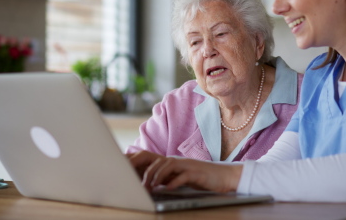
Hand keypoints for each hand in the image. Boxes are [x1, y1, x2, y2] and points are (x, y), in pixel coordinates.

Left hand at [127, 150, 242, 192]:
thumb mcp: (179, 177)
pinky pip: (183, 176)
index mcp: (170, 161)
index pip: (148, 157)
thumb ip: (164, 177)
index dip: (134, 160)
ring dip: (156, 177)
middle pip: (154, 159)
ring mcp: (186, 165)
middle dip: (142, 169)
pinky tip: (168, 188)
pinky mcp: (196, 173)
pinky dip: (174, 182)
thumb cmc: (200, 178)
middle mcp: (176, 161)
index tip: (122, 168)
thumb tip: (147, 182)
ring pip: (166, 166)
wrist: (224, 176)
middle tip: (134, 182)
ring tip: (149, 187)